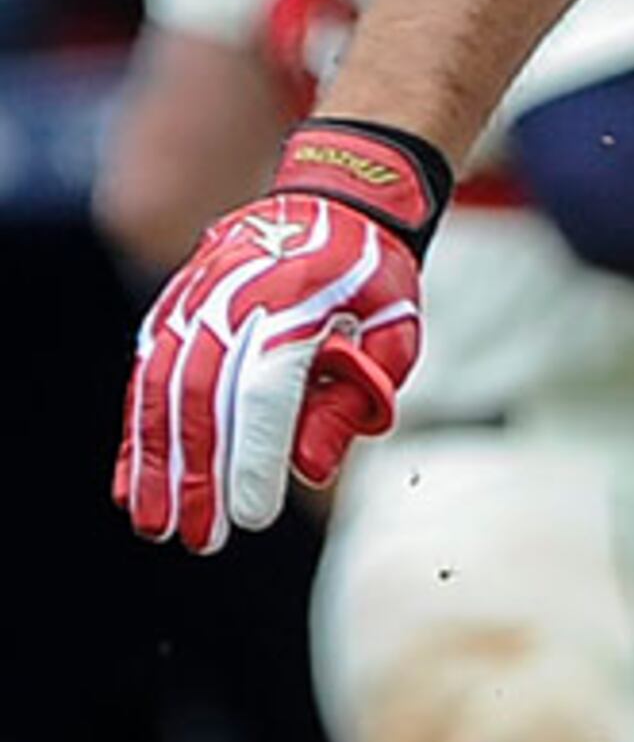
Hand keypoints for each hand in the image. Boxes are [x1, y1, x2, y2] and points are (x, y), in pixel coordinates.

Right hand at [114, 119, 449, 552]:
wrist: (336, 201)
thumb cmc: (373, 282)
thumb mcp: (393, 335)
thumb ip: (354, 401)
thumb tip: (309, 470)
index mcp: (296, 308)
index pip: (265, 394)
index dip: (253, 459)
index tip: (252, 516)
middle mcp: (234, 305)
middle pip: (205, 401)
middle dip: (199, 478)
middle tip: (199, 539)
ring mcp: (195, 305)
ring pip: (163, 394)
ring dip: (157, 466)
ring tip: (157, 525)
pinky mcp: (172, 311)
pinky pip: (146, 378)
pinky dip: (137, 433)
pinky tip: (133, 482)